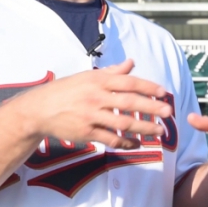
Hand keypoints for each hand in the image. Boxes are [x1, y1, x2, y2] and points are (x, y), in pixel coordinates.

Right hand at [16, 59, 171, 149]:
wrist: (39, 109)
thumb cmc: (66, 90)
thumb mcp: (87, 76)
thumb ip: (111, 72)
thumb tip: (131, 63)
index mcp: (98, 80)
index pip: (128, 82)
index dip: (148, 87)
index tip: (163, 92)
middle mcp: (96, 97)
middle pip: (129, 102)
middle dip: (151, 107)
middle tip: (168, 112)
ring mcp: (91, 115)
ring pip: (123, 122)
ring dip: (143, 127)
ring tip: (158, 131)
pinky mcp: (86, 132)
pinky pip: (110, 138)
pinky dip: (125, 142)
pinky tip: (136, 143)